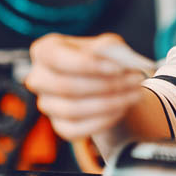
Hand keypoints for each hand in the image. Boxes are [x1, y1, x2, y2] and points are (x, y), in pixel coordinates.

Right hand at [24, 33, 145, 140]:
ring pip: (72, 110)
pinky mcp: (59, 125)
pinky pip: (76, 130)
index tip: (118, 68)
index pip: (58, 58)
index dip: (88, 65)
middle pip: (65, 86)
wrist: (107, 81)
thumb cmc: (104, 58)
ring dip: (110, 103)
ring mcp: (46, 104)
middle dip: (105, 85)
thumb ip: (110, 48)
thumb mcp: (108, 45)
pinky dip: (102, 121)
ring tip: (135, 94)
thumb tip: (114, 59)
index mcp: (45, 50)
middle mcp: (38, 78)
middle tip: (136, 80)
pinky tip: (122, 109)